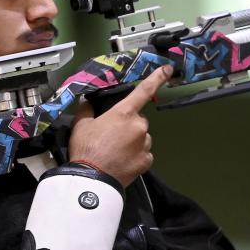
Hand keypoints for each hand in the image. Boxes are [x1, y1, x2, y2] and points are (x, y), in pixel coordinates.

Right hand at [68, 65, 172, 187]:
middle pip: (138, 120)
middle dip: (128, 125)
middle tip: (112, 136)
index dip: (157, 78)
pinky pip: (144, 153)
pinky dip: (136, 155)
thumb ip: (87, 109)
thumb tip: (87, 101)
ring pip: (142, 137)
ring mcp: (145, 144)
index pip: (144, 91)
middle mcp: (139, 126)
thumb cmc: (86, 149)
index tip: (168, 69)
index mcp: (124, 113)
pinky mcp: (147, 160)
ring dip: (133, 140)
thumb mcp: (81, 125)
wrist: (92, 180)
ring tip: (116, 151)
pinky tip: (123, 160)